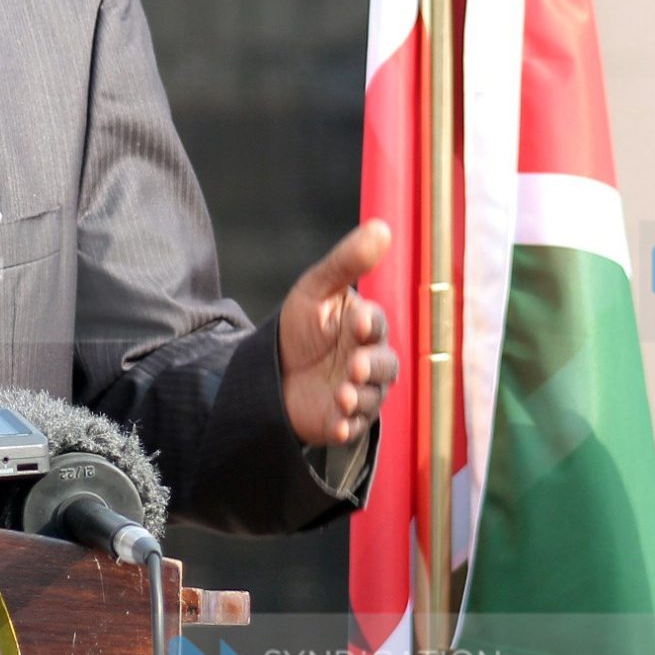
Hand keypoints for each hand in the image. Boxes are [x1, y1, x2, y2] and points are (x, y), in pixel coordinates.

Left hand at [278, 219, 398, 446]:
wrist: (269, 372)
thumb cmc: (299, 328)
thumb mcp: (315, 290)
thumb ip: (346, 263)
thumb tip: (382, 227)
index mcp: (364, 328)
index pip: (377, 325)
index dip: (370, 324)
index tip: (358, 321)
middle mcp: (369, 361)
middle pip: (385, 365)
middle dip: (371, 366)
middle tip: (354, 366)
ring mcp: (359, 393)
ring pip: (373, 397)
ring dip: (360, 397)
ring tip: (342, 394)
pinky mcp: (344, 421)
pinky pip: (355, 427)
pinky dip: (349, 426)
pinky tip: (339, 423)